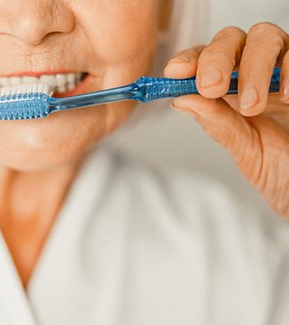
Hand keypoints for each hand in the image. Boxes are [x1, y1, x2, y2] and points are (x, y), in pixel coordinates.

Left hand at [164, 23, 288, 217]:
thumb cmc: (278, 167)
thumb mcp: (244, 149)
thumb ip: (218, 124)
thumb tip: (180, 99)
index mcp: (228, 90)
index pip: (202, 61)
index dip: (188, 60)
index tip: (175, 72)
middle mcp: (253, 72)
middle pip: (229, 39)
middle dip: (215, 59)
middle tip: (211, 87)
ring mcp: (282, 68)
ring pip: (263, 37)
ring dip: (252, 68)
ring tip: (251, 106)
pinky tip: (286, 96)